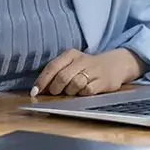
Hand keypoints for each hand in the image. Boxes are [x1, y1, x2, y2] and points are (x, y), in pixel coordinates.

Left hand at [31, 49, 146, 96]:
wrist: (115, 65)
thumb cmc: (87, 66)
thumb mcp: (72, 64)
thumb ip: (57, 73)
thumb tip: (39, 89)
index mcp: (70, 54)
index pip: (52, 67)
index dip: (42, 80)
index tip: (35, 92)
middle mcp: (81, 60)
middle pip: (62, 76)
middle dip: (55, 88)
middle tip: (54, 93)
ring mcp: (93, 71)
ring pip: (74, 84)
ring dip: (69, 92)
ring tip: (70, 92)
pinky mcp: (103, 82)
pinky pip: (87, 91)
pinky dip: (82, 94)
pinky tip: (82, 93)